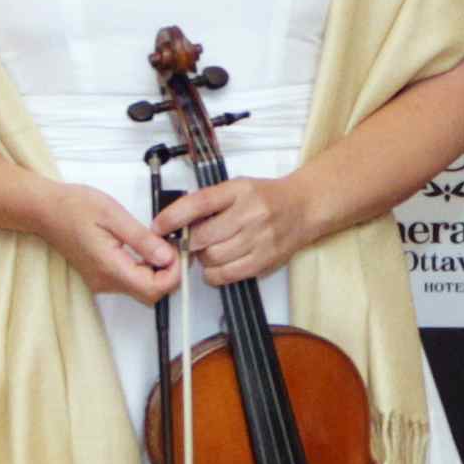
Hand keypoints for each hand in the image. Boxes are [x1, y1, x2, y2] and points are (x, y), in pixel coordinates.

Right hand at [37, 178, 183, 304]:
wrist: (44, 210)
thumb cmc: (73, 207)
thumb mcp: (113, 215)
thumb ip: (141, 239)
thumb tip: (166, 256)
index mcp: (109, 267)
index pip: (153, 289)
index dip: (172, 274)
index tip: (175, 252)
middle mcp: (105, 281)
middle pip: (150, 294)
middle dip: (168, 274)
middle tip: (170, 246)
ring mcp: (101, 282)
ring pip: (141, 289)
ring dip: (156, 272)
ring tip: (157, 243)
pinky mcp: (100, 277)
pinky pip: (129, 281)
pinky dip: (143, 269)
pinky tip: (143, 248)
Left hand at [155, 169, 308, 287]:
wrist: (304, 207)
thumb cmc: (266, 197)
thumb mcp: (237, 187)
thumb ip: (209, 202)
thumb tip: (174, 221)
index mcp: (239, 191)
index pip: (200, 203)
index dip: (174, 216)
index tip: (158, 226)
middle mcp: (250, 214)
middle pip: (203, 237)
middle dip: (188, 242)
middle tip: (186, 242)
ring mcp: (259, 239)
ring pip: (212, 258)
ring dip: (202, 258)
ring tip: (208, 251)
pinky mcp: (265, 260)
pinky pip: (227, 275)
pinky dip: (214, 274)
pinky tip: (216, 266)